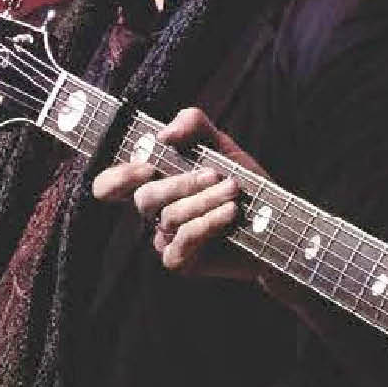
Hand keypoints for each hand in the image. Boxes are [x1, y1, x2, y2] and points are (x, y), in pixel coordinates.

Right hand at [93, 106, 261, 278]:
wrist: (277, 222)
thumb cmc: (244, 183)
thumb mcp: (221, 144)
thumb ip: (193, 124)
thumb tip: (163, 135)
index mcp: (154, 183)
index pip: (110, 186)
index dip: (117, 178)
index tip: (147, 167)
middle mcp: (154, 213)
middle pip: (144, 198)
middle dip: (182, 184)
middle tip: (216, 175)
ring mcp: (165, 239)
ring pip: (169, 218)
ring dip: (205, 201)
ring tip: (233, 192)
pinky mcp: (181, 262)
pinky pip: (181, 243)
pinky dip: (206, 225)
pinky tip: (229, 215)